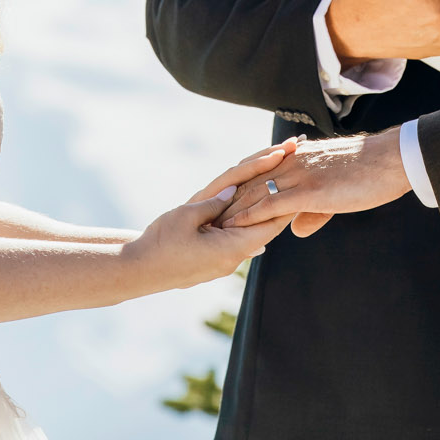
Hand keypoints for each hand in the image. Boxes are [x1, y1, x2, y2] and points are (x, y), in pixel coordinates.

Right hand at [120, 141, 296, 291]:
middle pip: (264, 222)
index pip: (270, 222)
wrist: (138, 270)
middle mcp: (233, 255)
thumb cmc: (160, 243)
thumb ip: (214, 203)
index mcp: (231, 247)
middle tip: (290, 169)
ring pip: (252, 228)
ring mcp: (225, 258)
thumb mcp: (186, 216)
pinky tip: (260, 209)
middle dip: (278, 196)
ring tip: (277, 186)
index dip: (287, 201)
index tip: (301, 180)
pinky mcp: (215, 256)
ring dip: (264, 206)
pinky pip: (238, 235)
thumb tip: (234, 191)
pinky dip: (248, 218)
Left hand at [218, 130, 412, 237]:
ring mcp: (299, 176)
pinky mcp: (309, 190)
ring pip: (254, 193)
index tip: (219, 208)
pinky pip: (271, 204)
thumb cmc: (371, 173)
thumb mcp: (337, 191)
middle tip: (204, 221)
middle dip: (226, 203)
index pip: (259, 174)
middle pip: (249, 183)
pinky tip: (234, 228)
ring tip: (209, 228)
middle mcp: (292, 163)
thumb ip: (313, 210)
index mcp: (298, 159)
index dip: (237, 192)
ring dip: (230, 212)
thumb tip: (295, 229)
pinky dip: (250, 217)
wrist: (391, 160)